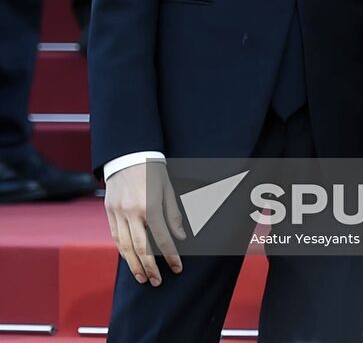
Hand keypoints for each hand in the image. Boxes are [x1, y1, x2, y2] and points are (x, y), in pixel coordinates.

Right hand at [105, 162, 185, 285]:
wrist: (128, 154)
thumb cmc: (152, 170)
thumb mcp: (167, 188)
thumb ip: (173, 214)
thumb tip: (180, 237)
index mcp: (150, 205)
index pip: (162, 238)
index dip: (171, 255)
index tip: (178, 267)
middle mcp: (131, 212)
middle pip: (141, 248)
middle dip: (150, 267)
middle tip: (157, 281)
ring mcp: (117, 212)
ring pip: (125, 246)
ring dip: (133, 265)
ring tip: (142, 278)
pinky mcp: (109, 211)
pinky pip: (116, 236)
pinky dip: (122, 250)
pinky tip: (129, 260)